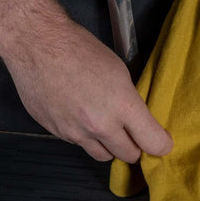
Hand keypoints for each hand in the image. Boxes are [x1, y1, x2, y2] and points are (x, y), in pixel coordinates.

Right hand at [5, 18, 172, 161]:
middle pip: (128, 156)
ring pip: (102, 155)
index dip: (161, 145)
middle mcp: (99, 125)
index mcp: (122, 105)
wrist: (37, 44)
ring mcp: (75, 132)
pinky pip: (78, 143)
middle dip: (134, 147)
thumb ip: (129, 101)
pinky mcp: (55, 132)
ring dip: (109, 146)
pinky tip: (79, 115)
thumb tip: (137, 119)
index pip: (153, 143)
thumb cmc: (79, 48)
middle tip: (134, 136)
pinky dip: (83, 135)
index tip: (162, 143)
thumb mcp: (118, 70)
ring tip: (106, 127)